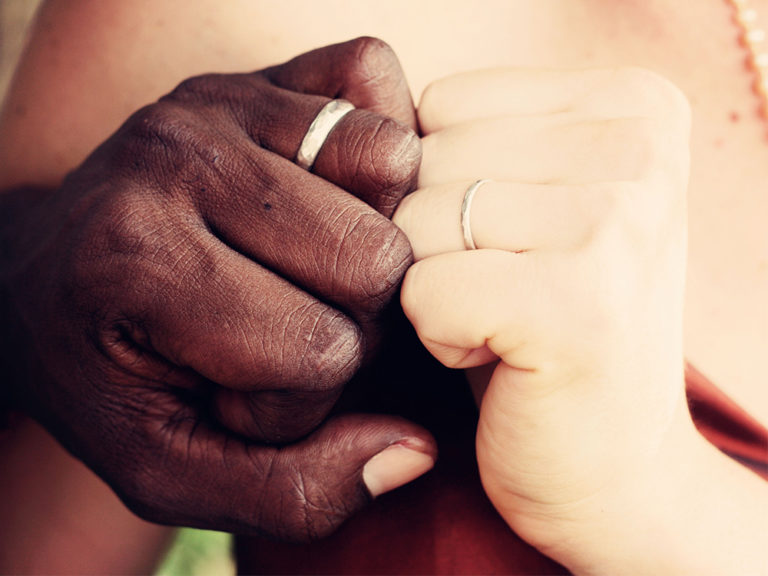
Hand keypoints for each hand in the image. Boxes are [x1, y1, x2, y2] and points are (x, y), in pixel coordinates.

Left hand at [1, 37, 434, 540]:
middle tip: (280, 325)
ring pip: (391, 168)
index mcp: (141, 263)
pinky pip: (371, 78)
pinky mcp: (253, 72)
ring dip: (367, 234)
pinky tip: (327, 196)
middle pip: (375, 258)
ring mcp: (218, 101)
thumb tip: (414, 452)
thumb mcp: (169, 470)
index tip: (238, 387)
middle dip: (347, 318)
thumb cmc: (109, 376)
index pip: (321, 351)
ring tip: (303, 264)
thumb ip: (291, 492)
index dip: (299, 397)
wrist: (44, 279)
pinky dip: (373, 148)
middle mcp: (177, 157)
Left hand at [395, 67, 692, 567]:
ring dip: (434, 289)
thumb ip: (469, 142)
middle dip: (433, 242)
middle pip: (424, 161)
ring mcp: (619, 221)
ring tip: (507, 323)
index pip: (443, 105)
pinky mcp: (579, 303)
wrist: (613, 466)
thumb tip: (370, 126)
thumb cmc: (547, 328)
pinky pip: (422, 291)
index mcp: (633, 105)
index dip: (442, 186)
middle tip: (506, 294)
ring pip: (414, 225)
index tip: (508, 243)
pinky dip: (438, 337)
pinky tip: (502, 358)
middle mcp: (641, 147)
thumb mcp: (525, 206)